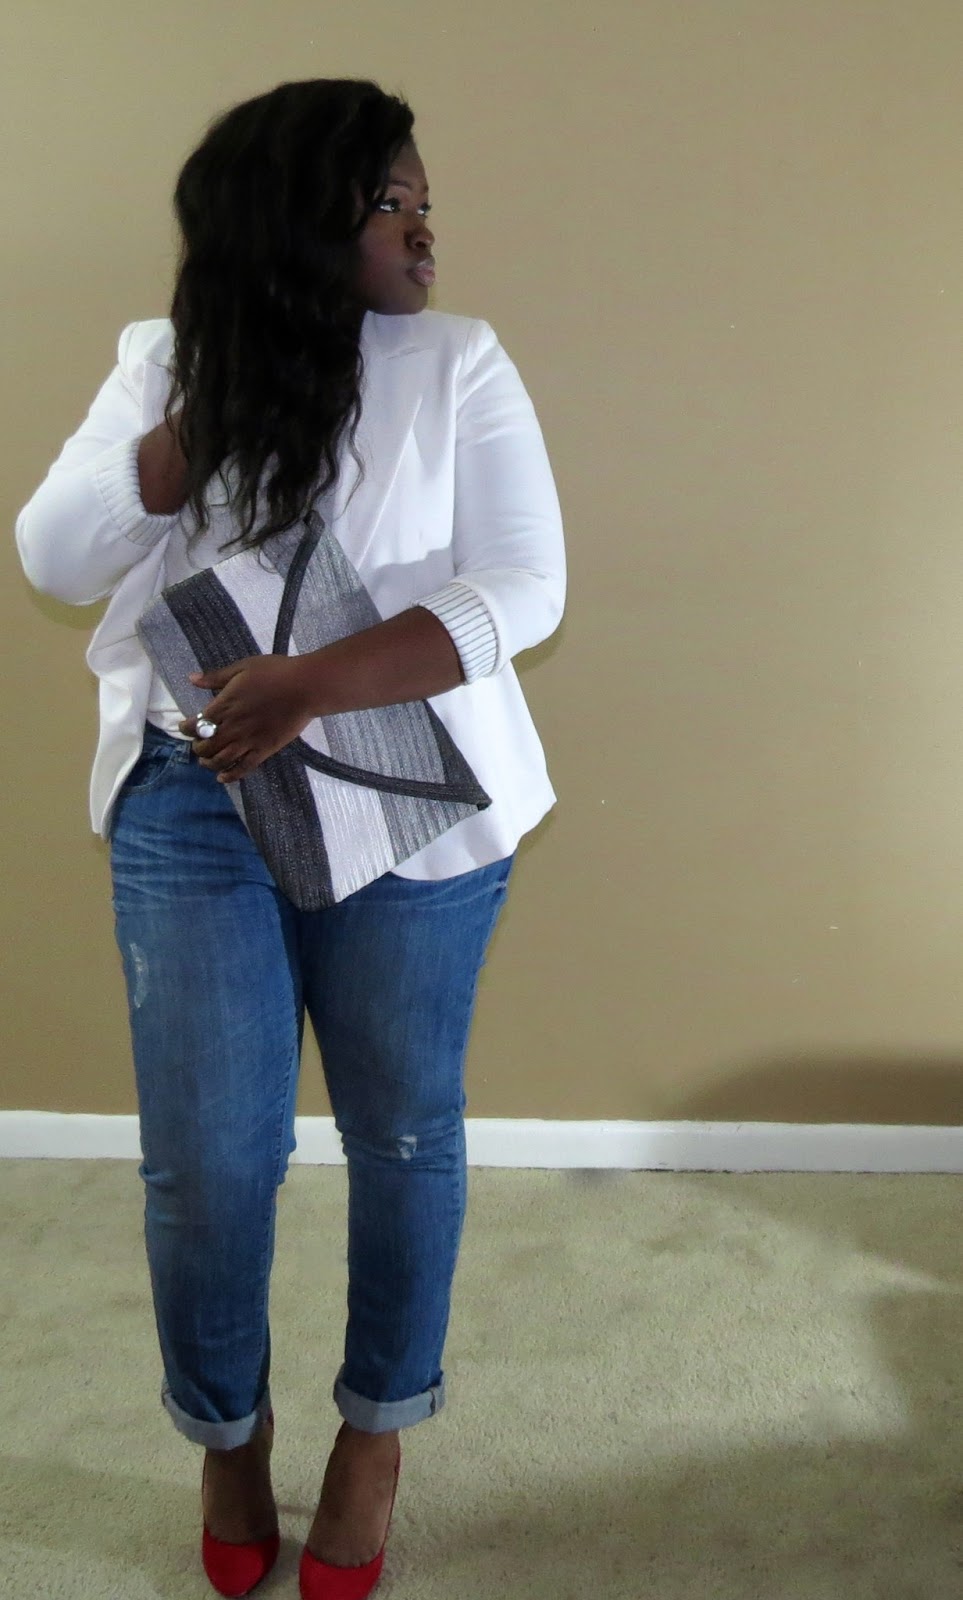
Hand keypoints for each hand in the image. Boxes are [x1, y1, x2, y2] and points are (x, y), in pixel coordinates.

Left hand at [180, 655, 315, 781]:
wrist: (305, 687)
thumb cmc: (275, 672)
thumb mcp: (242, 668)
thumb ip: (216, 677)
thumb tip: (191, 679)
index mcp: (225, 705)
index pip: (197, 723)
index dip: (187, 728)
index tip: (185, 727)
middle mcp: (233, 726)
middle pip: (206, 745)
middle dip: (197, 747)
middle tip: (198, 744)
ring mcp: (249, 740)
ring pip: (220, 760)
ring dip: (208, 763)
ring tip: (206, 762)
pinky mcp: (264, 750)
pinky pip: (243, 768)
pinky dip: (230, 776)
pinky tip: (223, 778)